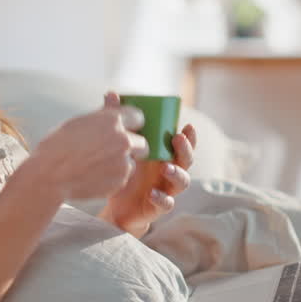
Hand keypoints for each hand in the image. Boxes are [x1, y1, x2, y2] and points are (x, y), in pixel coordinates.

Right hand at [28, 93, 149, 201]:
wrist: (49, 175)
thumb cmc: (58, 146)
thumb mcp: (80, 122)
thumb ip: (103, 112)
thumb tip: (113, 96)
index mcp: (113, 120)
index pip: (138, 116)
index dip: (130, 123)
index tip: (125, 127)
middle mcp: (123, 140)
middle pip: (142, 143)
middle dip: (131, 146)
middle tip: (113, 150)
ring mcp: (123, 162)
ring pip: (132, 162)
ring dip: (121, 163)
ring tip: (97, 165)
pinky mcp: (120, 181)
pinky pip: (123, 177)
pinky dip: (113, 177)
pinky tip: (94, 175)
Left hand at [99, 92, 197, 237]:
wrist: (114, 206)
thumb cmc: (124, 172)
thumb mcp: (121, 146)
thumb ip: (118, 121)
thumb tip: (111, 93)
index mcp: (164, 155)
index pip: (182, 144)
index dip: (189, 136)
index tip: (187, 125)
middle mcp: (169, 171)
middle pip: (187, 160)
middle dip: (186, 149)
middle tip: (178, 139)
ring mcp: (166, 189)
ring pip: (182, 182)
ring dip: (177, 173)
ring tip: (166, 167)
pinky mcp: (156, 207)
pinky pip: (166, 204)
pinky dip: (161, 199)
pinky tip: (153, 193)